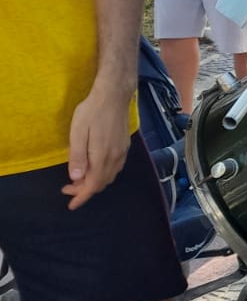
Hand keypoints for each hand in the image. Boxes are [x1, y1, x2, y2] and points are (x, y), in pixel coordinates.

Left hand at [62, 86, 131, 209]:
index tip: (71, 204)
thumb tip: (76, 178)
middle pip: (101, 183)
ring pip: (109, 177)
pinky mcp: (125, 146)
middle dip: (85, 190)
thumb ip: (78, 156)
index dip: (81, 197)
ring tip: (79, 178)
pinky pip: (115, 168)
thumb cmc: (92, 111)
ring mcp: (122, 152)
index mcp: (102, 157)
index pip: (92, 185)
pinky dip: (103, 174)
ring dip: (94, 182)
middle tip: (68, 187)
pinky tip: (95, 167)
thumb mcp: (78, 132)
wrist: (114, 95)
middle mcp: (115, 158)